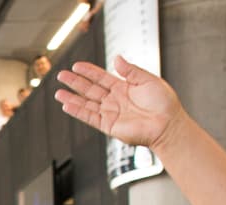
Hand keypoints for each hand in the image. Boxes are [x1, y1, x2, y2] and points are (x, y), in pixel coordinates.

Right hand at [55, 56, 183, 149]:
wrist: (167, 124)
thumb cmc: (164, 104)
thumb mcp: (148, 80)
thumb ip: (131, 70)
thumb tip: (117, 59)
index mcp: (124, 88)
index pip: (101, 77)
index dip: (89, 71)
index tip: (77, 66)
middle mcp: (114, 100)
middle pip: (90, 89)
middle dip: (75, 82)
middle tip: (61, 75)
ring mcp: (110, 113)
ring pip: (86, 103)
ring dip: (72, 98)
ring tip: (58, 92)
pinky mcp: (108, 125)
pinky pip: (90, 117)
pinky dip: (78, 112)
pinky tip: (68, 105)